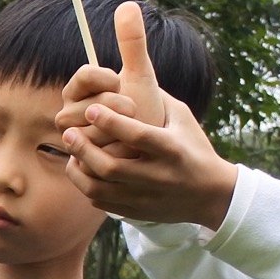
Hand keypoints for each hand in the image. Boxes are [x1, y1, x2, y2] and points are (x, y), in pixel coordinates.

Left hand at [60, 3, 238, 227]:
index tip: (91, 109)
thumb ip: (155, 95)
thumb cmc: (193, 147)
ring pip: (101, 189)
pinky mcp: (136, 212)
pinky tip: (81, 167)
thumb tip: (127, 65)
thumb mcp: (181, 117)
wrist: (211, 196)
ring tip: (72, 149)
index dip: (112, 122)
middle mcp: (158, 176)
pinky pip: (102, 202)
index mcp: (172, 149)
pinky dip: (87, 185)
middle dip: (85, 148)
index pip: (138, 136)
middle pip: (112, 167)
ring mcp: (146, 197)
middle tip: (68, 131)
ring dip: (80, 168)